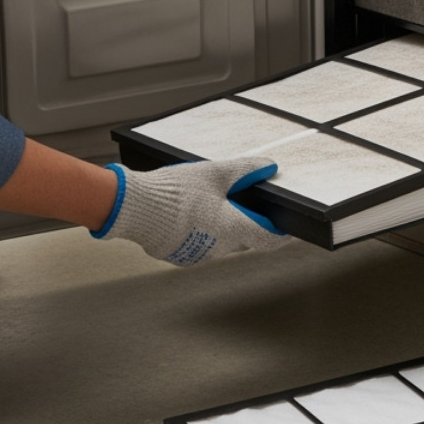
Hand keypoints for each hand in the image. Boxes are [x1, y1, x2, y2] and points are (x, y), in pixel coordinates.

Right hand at [93, 159, 286, 265]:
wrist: (134, 207)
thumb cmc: (175, 192)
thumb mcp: (214, 173)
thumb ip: (245, 170)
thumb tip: (268, 166)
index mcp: (233, 229)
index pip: (269, 239)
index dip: (282, 233)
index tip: (288, 228)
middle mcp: (219, 248)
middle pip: (244, 238)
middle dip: (245, 222)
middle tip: (241, 202)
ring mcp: (199, 255)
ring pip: (221, 243)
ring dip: (221, 227)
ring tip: (209, 203)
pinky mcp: (180, 257)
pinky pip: (200, 245)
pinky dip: (201, 232)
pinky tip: (190, 214)